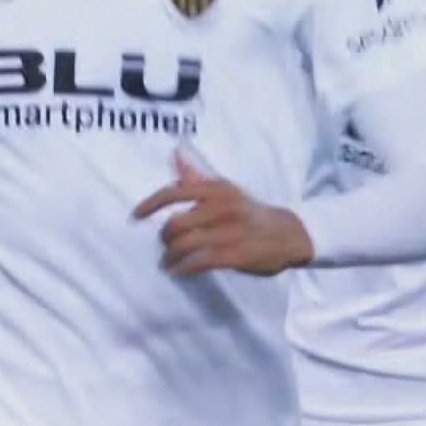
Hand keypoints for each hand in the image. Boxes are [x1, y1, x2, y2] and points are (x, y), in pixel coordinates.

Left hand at [131, 152, 313, 276]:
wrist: (289, 233)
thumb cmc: (249, 211)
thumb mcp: (225, 190)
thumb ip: (196, 177)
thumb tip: (174, 155)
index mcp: (217, 188)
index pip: (175, 192)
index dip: (151, 204)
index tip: (135, 216)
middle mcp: (223, 206)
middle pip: (176, 224)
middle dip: (165, 238)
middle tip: (164, 245)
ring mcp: (231, 231)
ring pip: (186, 244)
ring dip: (170, 256)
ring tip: (167, 262)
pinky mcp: (237, 254)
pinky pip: (201, 262)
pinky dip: (184, 268)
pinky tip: (178, 271)